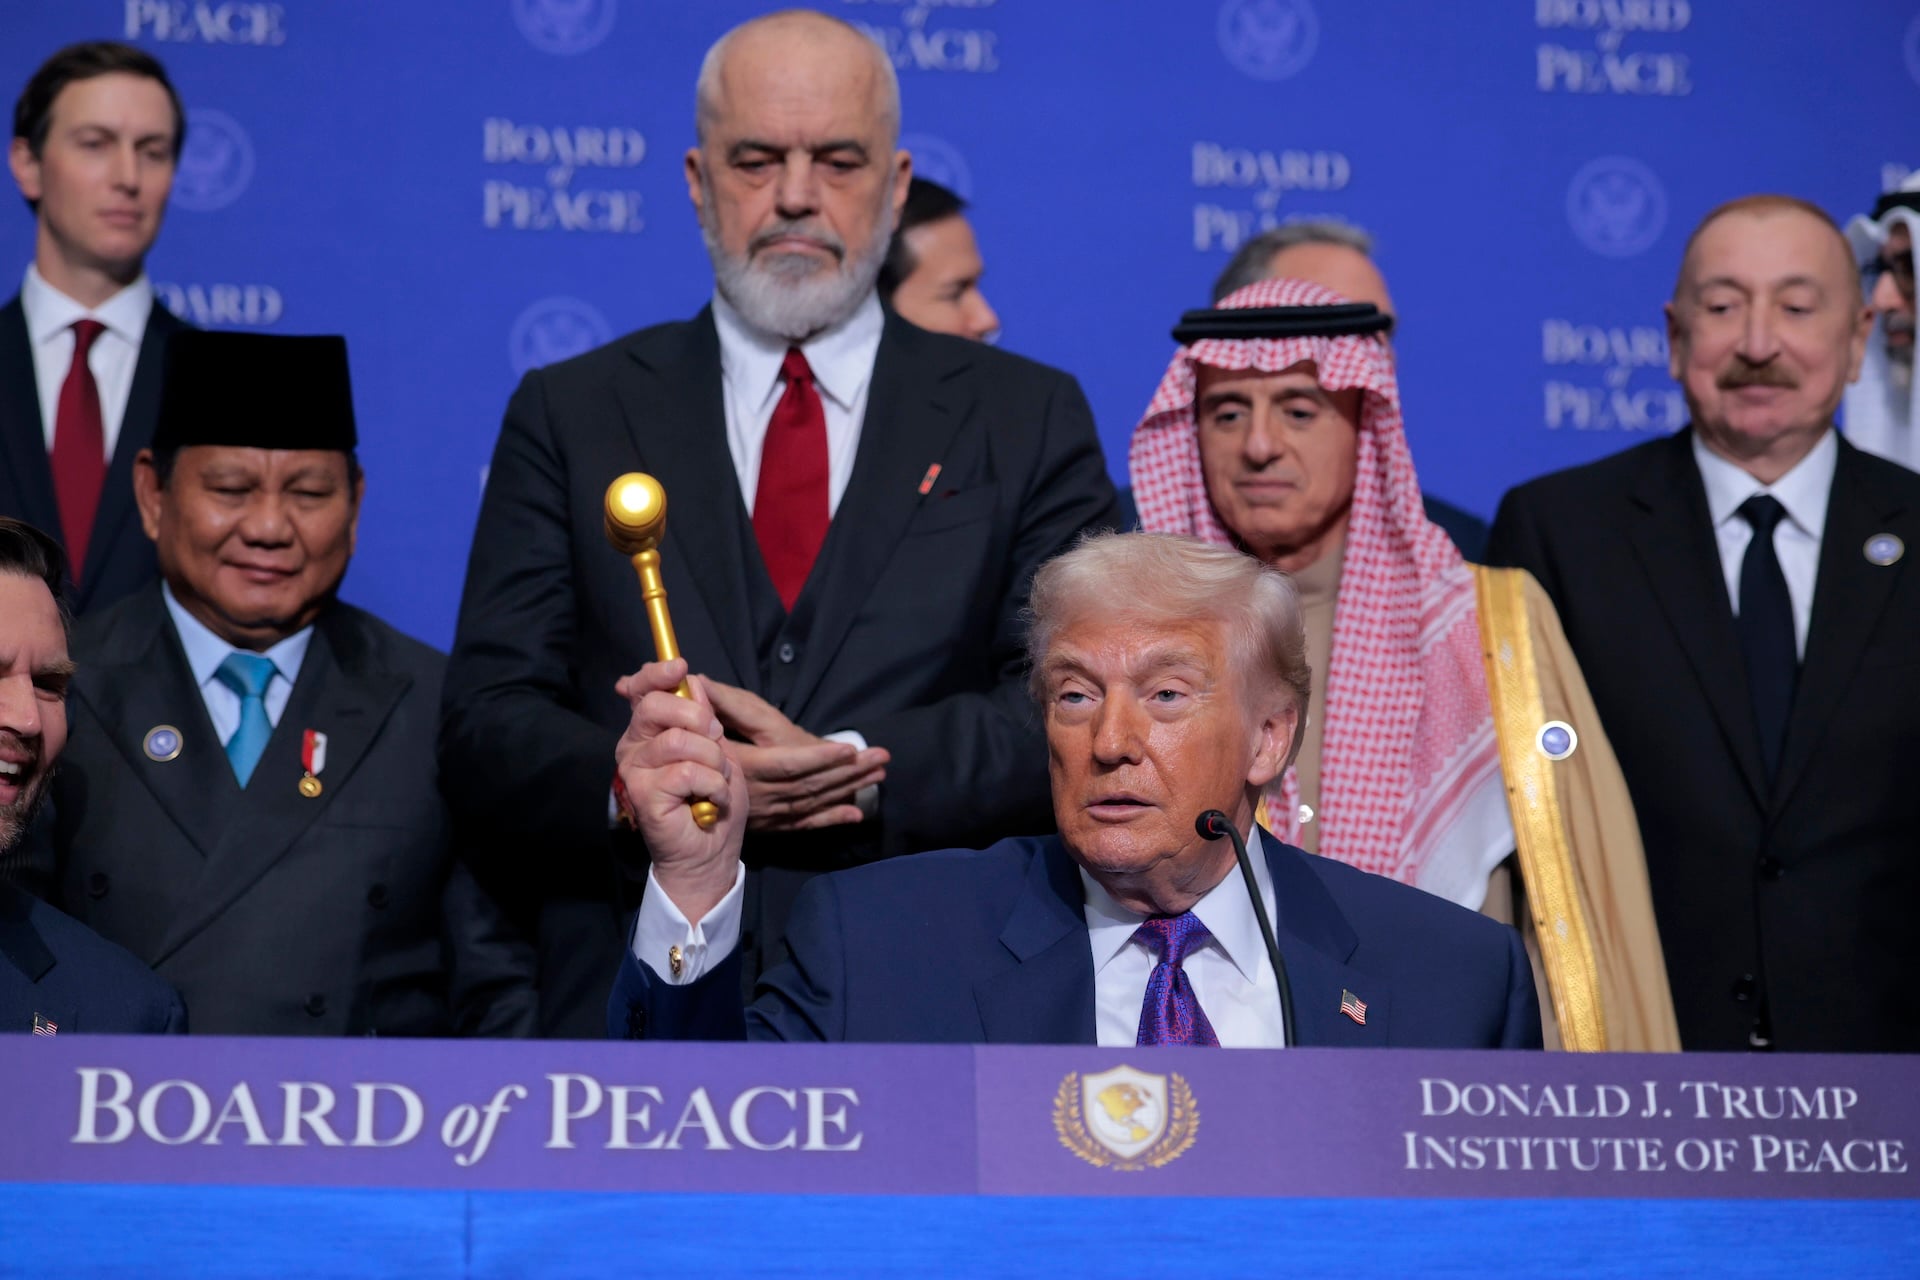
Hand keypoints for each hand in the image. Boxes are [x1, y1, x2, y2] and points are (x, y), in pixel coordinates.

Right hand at [613, 660, 745, 923]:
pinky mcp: (643, 794)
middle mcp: (636, 746)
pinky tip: (710, 801)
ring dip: (713, 762)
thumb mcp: (718, 750)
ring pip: (678, 740)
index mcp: (651, 731)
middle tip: (715, 741)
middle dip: (697, 718)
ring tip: (715, 783)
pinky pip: (685, 771)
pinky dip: (712, 785)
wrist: (710, 853)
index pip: (642, 690)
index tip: (679, 667)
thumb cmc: (714, 802)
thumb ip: (704, 716)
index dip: (658, 673)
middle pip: (655, 705)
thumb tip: (692, 680)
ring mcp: (636, 770)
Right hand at [703, 680, 889, 831]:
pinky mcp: (774, 823)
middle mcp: (760, 794)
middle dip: (848, 772)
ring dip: (848, 788)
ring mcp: (769, 813)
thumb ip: (717, 703)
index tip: (849, 749)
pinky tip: (856, 816)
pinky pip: (806, 823)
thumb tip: (699, 680)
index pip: (788, 765)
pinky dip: (831, 819)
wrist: (693, 800)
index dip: (819, 759)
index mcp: (748, 766)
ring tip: (879, 774)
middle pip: (811, 784)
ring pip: (814, 802)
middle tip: (881, 757)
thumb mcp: (711, 723)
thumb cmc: (706, 748)